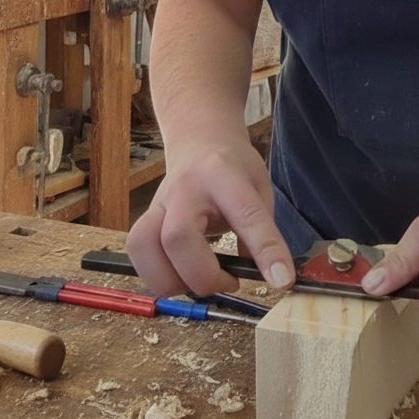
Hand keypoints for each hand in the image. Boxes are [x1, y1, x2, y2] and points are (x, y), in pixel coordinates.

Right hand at [126, 134, 295, 298]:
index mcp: (224, 176)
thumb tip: (268, 278)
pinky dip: (156, 275)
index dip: (265, 251)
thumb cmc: (233, 166)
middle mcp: (185, 188)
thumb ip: (262, 231)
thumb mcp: (259, 187)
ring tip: (199, 281)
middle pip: (178, 238)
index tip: (281, 281)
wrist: (197, 137)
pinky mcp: (145, 217)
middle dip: (203, 276)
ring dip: (172, 280)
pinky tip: (180, 275)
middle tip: (229, 281)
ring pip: (145, 247)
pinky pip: (137, 253)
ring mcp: (160, 202)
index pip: (246, 214)